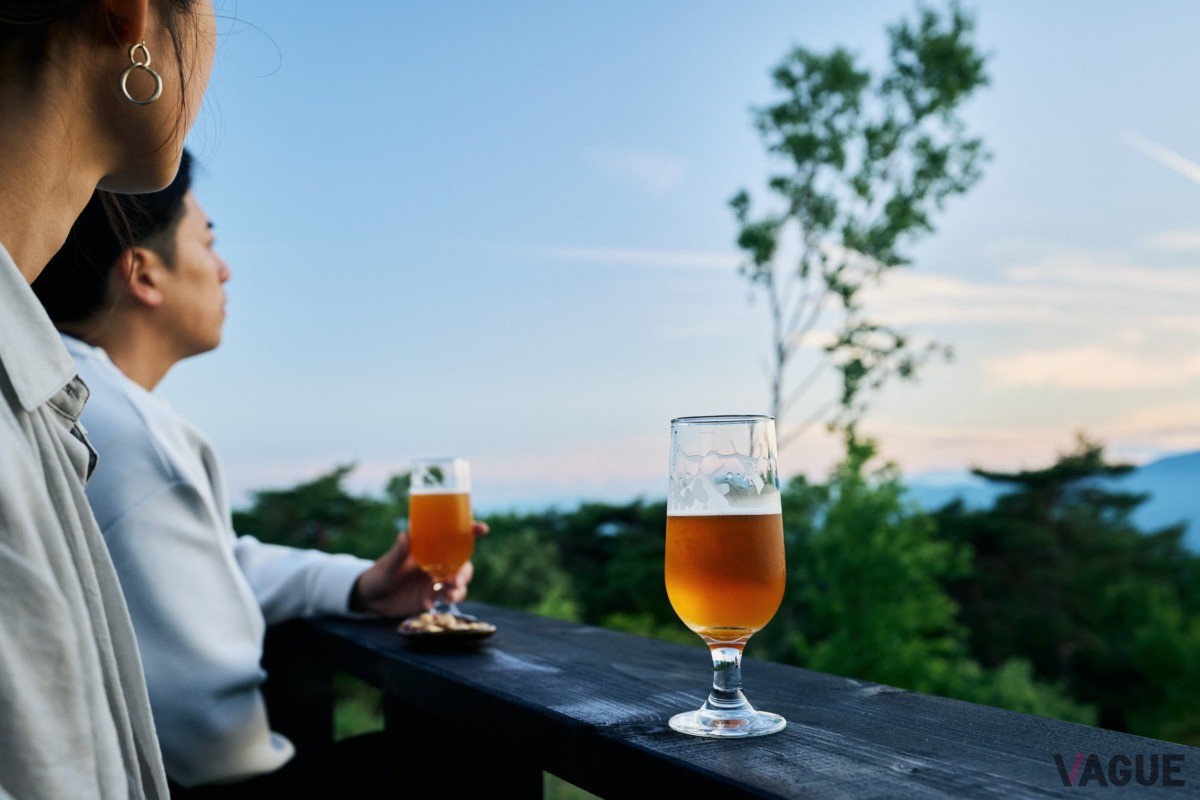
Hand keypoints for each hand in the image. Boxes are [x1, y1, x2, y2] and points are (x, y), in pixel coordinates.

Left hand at [350, 521, 488, 617]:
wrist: (371, 600)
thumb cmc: (378, 575)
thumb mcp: (387, 564)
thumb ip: (398, 552)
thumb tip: (404, 534)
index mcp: (428, 548)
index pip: (452, 536)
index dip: (470, 531)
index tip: (483, 529)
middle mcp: (436, 563)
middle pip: (462, 563)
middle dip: (465, 571)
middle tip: (456, 581)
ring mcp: (436, 581)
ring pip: (459, 581)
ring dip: (460, 587)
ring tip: (449, 595)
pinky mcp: (433, 597)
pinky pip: (449, 598)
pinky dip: (444, 602)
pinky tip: (428, 605)